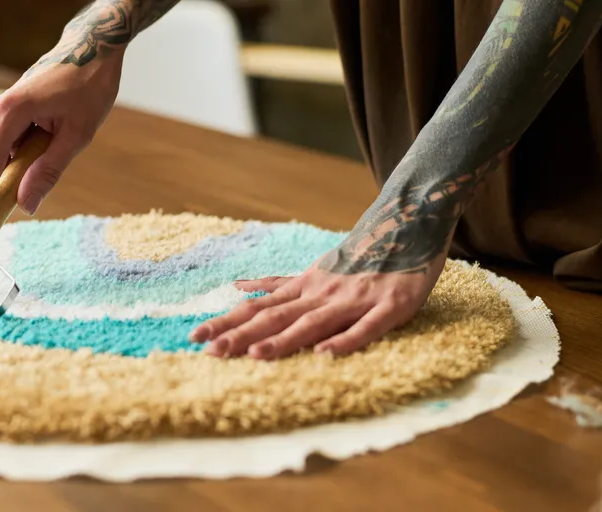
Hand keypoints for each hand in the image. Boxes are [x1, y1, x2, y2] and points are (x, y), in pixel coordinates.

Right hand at [0, 43, 123, 236]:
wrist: (90, 50)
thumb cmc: (87, 88)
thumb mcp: (77, 134)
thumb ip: (49, 171)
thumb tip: (25, 206)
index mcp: (10, 114)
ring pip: (4, 161)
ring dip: (23, 171)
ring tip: (59, 139)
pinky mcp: (7, 117)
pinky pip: (10, 151)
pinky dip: (25, 160)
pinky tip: (53, 136)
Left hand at [188, 247, 445, 359]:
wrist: (406, 225)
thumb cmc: (356, 256)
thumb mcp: (311, 269)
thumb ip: (277, 283)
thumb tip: (238, 287)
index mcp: (303, 288)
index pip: (256, 308)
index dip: (226, 323)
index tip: (195, 339)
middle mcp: (322, 293)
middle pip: (276, 316)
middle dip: (242, 335)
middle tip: (211, 352)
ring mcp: (354, 299)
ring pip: (313, 322)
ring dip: (284, 339)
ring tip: (256, 356)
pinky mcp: (390, 307)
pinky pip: (366, 328)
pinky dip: (345, 340)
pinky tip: (325, 355)